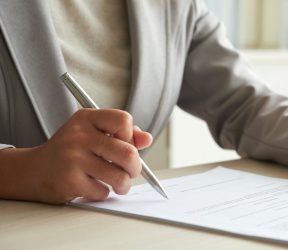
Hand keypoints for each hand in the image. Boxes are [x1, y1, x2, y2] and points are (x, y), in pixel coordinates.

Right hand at [0, 109, 152, 203]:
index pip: (124, 120)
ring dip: (123, 184)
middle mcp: (79, 135)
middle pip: (128, 152)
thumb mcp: (93, 133)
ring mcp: (73, 158)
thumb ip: (122, 134)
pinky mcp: (69, 181)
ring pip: (119, 176)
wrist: (33, 170)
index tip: (125, 144)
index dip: (130, 136)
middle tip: (131, 171)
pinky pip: (103, 192)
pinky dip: (103, 193)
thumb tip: (146, 139)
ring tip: (118, 184)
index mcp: (86, 118)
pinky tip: (93, 187)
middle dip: (135, 167)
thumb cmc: (71, 151)